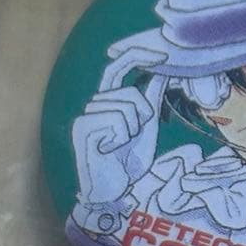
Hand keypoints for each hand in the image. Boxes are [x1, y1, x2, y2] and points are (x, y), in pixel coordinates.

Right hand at [72, 48, 167, 210]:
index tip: (163, 55)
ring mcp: (86, 115)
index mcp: (109, 100)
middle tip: (134, 135)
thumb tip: (162, 70)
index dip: (139, 55)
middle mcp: (94, 104)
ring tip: (120, 145)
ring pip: (125, 106)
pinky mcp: (83, 128)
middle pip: (129, 91)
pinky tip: (110, 151)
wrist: (114, 190)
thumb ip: (150, 96)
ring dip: (132, 128)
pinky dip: (121, 137)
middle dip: (142, 113)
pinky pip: (116, 120)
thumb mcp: (146, 123)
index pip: (120, 66)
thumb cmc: (128, 160)